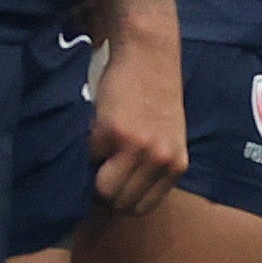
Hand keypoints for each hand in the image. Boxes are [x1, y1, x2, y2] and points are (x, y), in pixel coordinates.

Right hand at [89, 12, 187, 214]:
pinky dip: (86, 151)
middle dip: (104, 195)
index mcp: (176, 164)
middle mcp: (160, 160)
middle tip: (95, 174)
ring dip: (92, 178)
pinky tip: (94, 132)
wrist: (149, 54)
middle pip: (121, 205)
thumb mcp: (166, 137)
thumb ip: (151, 166)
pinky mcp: (113, 132)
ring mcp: (137, 148)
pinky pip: (89, 159)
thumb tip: (118, 198)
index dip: (121, 203)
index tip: (110, 192)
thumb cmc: (154, 95)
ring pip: (104, 190)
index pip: (143, 208)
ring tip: (94, 158)